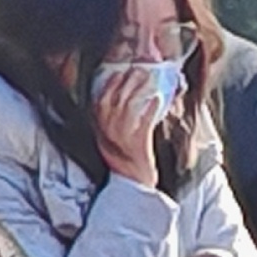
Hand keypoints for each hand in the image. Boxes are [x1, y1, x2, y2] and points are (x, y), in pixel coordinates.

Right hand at [93, 62, 168, 186]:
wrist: (134, 187)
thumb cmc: (126, 163)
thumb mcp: (112, 143)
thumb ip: (113, 124)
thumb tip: (125, 101)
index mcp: (100, 132)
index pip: (100, 103)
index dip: (108, 86)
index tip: (117, 72)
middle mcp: (108, 134)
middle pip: (114, 101)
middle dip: (126, 82)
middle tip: (138, 69)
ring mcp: (122, 141)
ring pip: (128, 109)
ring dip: (138, 90)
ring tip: (148, 77)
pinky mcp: (138, 147)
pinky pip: (143, 124)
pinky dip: (149, 110)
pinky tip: (157, 98)